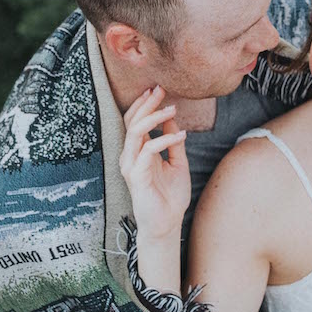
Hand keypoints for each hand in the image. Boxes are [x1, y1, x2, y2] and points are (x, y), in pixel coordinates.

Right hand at [118, 85, 189, 242]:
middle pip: (131, 121)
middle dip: (146, 103)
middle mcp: (130, 156)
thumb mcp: (177, 162)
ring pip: (135, 131)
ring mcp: (130, 165)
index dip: (144, 104)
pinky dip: (165, 139)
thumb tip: (172, 118)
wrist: (168, 223)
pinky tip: (181, 135)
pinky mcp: (136, 175)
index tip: (159, 89)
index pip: (134, 120)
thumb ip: (173, 141)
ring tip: (172, 109)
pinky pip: (148, 150)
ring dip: (154, 116)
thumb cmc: (170, 195)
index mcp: (137, 151)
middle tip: (160, 89)